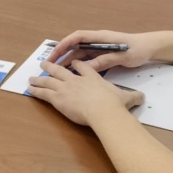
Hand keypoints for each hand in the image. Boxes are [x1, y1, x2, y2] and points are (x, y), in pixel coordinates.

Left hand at [28, 59, 144, 126]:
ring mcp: (66, 87)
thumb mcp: (127, 97)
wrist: (103, 110)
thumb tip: (143, 98)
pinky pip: (44, 92)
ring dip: (39, 78)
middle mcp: (77, 79)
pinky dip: (36, 90)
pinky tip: (30, 89)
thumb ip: (133, 96)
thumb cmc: (115, 104)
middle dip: (53, 66)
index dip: (78, 64)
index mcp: (93, 77)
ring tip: (32, 77)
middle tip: (45, 63)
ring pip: (49, 79)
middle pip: (62, 69)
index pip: (83, 67)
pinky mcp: (58, 97)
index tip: (74, 62)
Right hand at [47, 29, 156, 71]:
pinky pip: (86, 59)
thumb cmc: (138, 49)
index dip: (64, 44)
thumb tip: (88, 67)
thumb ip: (105, 60)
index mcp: (101, 37)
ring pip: (79, 53)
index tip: (54, 53)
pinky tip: (71, 73)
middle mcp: (97, 41)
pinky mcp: (103, 54)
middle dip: (61, 53)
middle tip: (48, 64)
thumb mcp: (122, 56)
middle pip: (75, 45)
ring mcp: (99, 47)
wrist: (150, 48)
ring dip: (67, 60)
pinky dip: (77, 65)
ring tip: (55, 71)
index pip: (78, 37)